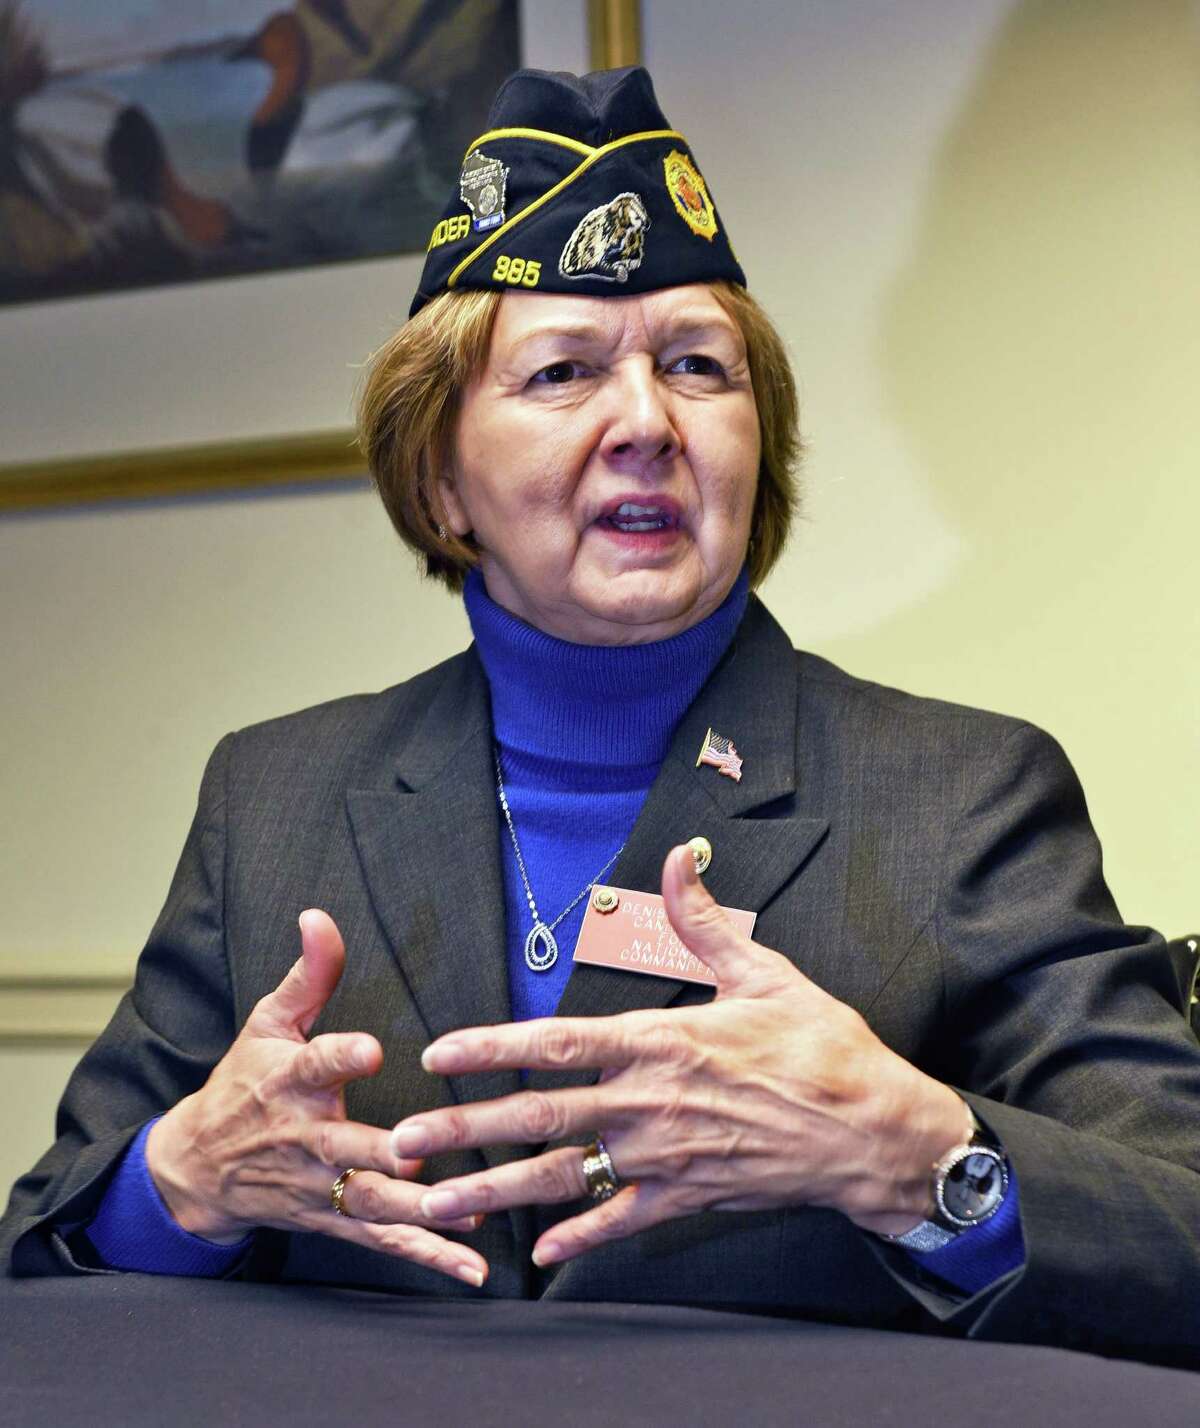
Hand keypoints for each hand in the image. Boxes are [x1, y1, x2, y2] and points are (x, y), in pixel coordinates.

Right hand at [146, 909, 487, 1285]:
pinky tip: (471, 1267)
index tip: (369, 1050)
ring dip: (417, 1212)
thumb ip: (309, 973)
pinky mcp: (332, 1220)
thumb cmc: (242, 1082)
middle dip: (383, 1153)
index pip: (315, 1064)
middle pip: (344, 1147)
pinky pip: (383, 1241)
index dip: (340, 1056)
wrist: (196, 1166)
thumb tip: (321, 915)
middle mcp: (304, 1136)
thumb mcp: (268, 1021)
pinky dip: (427, 1256)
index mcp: (289, 1080)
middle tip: (423, 1154)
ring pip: (368, 1203)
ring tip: (466, 1212)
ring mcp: (317, 1185)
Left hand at [391, 847, 967, 1267]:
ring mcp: (665, 1157)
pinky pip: (621, 1220)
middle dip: (464, 1129)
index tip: (440, 1053)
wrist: (874, 1132)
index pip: (558, 1043)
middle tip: (401, 1142)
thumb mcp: (765, 972)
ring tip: (438, 1205)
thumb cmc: (822, 1047)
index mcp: (662, 1042)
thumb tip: (678, 859)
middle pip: (540, 1116)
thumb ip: (705, 921)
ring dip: (495, 1191)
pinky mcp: (688, 1197)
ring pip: (564, 1178)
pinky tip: (538, 1253)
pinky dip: (578, 1236)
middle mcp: (650, 1103)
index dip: (492, 1048)